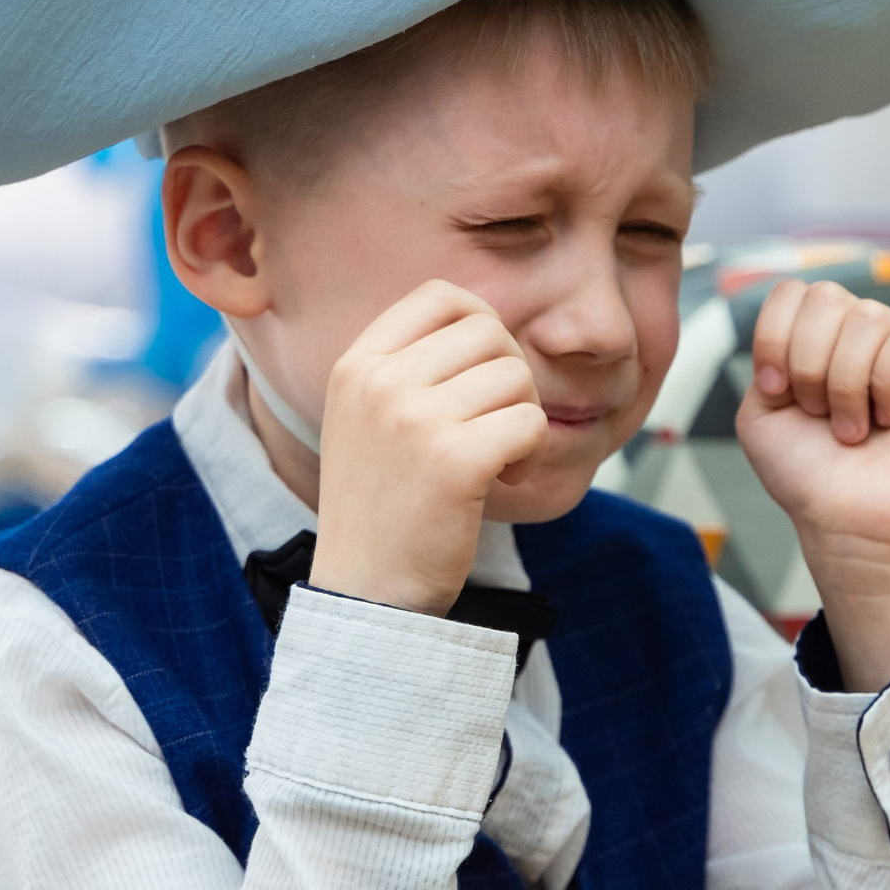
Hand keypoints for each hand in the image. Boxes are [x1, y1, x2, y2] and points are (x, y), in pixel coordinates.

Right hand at [308, 280, 548, 615]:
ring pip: (516, 377)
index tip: (481, 377)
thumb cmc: (384, 506)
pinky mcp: (455, 461)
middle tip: (497, 426)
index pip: (441, 295)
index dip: (482, 326)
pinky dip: (533, 454)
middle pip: (490, 333)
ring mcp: (414, 420)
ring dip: (524, 419)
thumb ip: (414, 367)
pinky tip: (506, 481)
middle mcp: (379, 383)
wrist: (365, 594)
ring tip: (498, 460)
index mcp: (356, 365)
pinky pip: (530, 423)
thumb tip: (490, 323)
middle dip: (510, 377)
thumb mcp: (370, 419)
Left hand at [737, 279, 889, 689]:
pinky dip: (885, 387)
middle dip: (808, 363)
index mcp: (821, 335)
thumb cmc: (808, 473)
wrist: (848, 522)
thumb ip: (767, 353)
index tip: (776, 392)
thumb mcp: (762, 410)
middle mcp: (865, 330)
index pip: (793, 291)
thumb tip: (802, 311)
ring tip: (854, 429)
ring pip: (865, 320)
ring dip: (845, 386)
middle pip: (826, 296)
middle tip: (819, 414)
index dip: (775, 339)